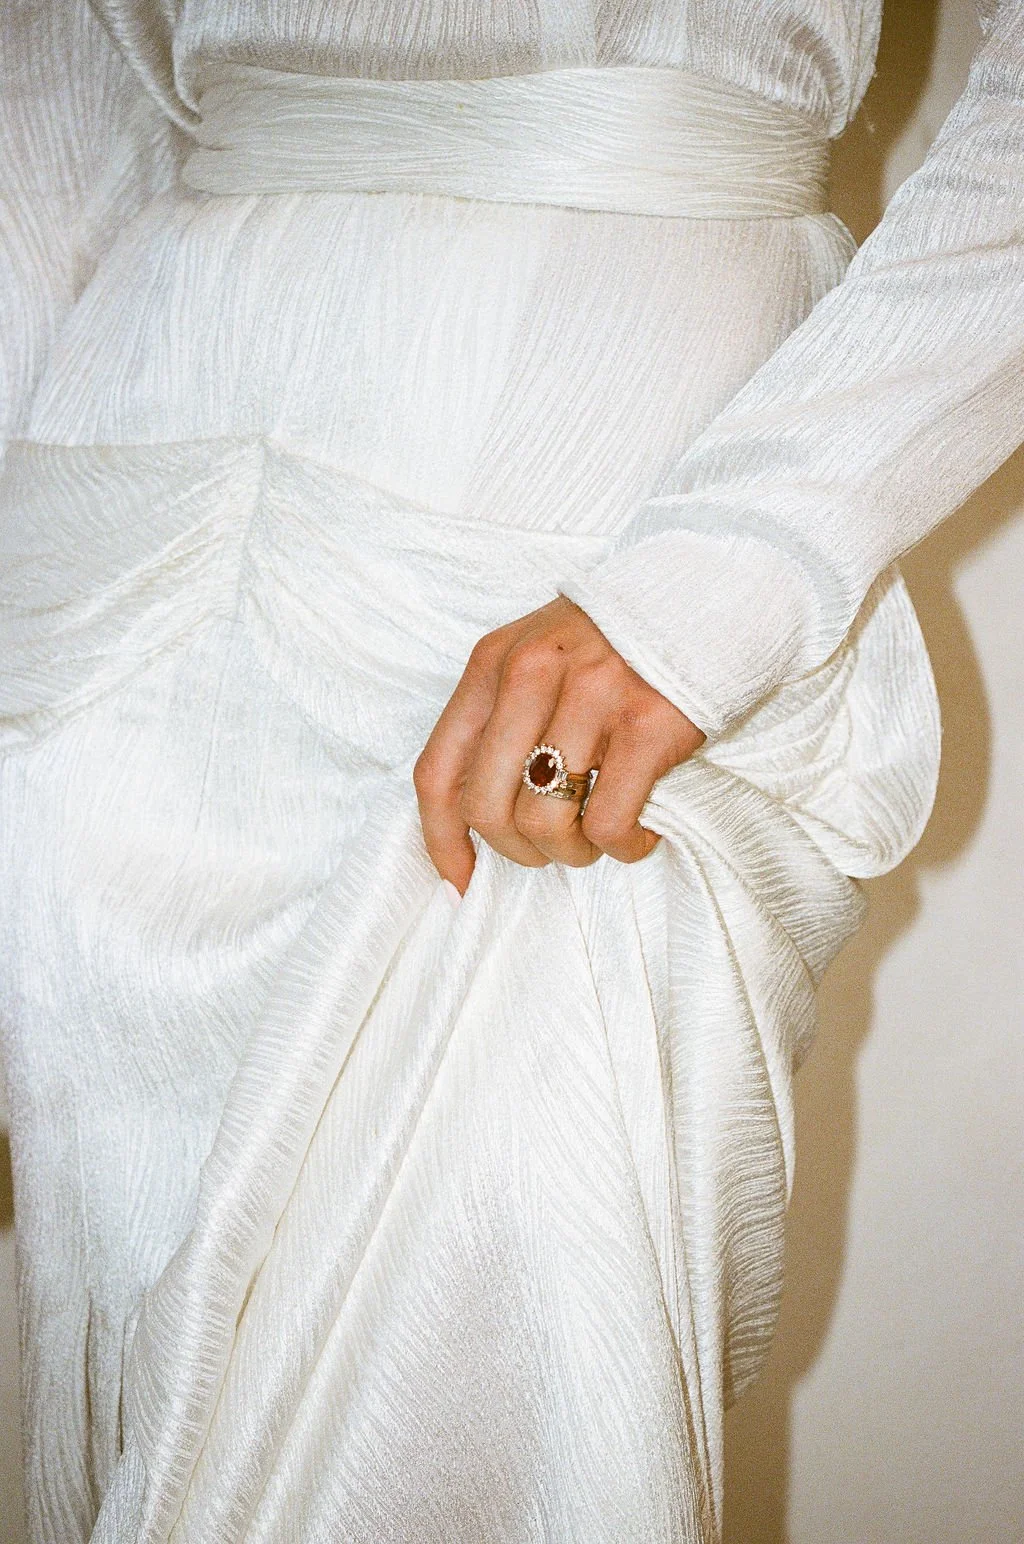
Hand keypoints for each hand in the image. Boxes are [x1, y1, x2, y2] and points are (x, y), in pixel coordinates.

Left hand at [414, 596, 705, 893]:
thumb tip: (475, 812)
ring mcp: (589, 698)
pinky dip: (624, 847)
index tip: (460, 880)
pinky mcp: (646, 725)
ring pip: (544, 823)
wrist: (707, 595)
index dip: (442, 840)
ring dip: (572, 852)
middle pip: (486, 808)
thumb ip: (501, 717)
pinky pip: (610, 823)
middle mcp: (531, 674)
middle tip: (551, 850)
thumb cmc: (617, 642)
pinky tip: (641, 833)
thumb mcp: (538, 656)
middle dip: (516, 851)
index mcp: (493, 662)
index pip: (437, 771)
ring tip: (597, 839)